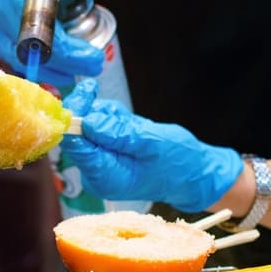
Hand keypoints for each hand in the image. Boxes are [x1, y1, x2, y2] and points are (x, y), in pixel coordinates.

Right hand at [0, 0, 103, 85]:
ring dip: (46, 70)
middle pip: (23, 40)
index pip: (34, 17)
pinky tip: (55, 76)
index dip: (61, 43)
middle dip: (58, 61)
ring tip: (73, 77)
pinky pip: (10, 57)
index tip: (89, 55)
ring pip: (14, 54)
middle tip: (89, 68)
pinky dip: (34, 69)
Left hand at [59, 80, 243, 212]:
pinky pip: (99, 127)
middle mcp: (95, 172)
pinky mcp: (104, 151)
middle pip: (78, 134)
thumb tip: (88, 121)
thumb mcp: (153, 143)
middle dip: (98, 115)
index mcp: (104, 178)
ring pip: (88, 126)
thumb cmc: (179, 162)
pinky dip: (113, 118)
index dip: (77, 118)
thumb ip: (119, 133)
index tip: (87, 93)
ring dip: (109, 116)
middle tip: (121, 114)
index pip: (77, 146)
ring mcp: (99, 162)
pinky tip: (131, 125)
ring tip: (134, 125)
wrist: (193, 173)